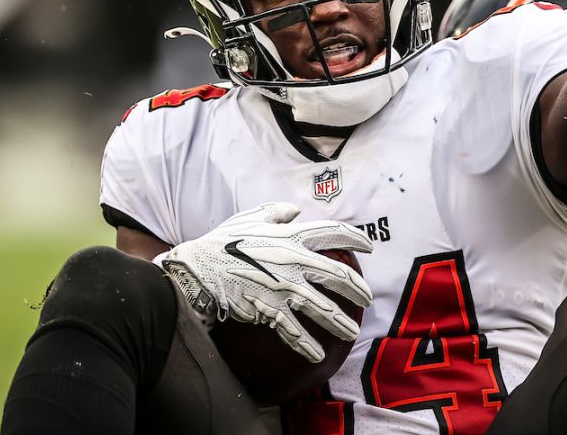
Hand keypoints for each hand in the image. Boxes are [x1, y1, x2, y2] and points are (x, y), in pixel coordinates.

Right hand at [157, 202, 372, 362]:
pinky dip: (306, 346)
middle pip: (337, 276)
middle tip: (368, 298)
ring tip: (352, 333)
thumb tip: (295, 210)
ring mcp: (283, 288)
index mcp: (290, 236)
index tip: (370, 245)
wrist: (196, 269)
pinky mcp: (269, 310)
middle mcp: (293, 261)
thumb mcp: (249, 218)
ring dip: (340, 323)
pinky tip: (317, 356)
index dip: (355, 237)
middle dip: (357, 289)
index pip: (332, 232)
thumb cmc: (222, 241)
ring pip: (322, 308)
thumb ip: (275, 213)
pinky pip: (293, 331)